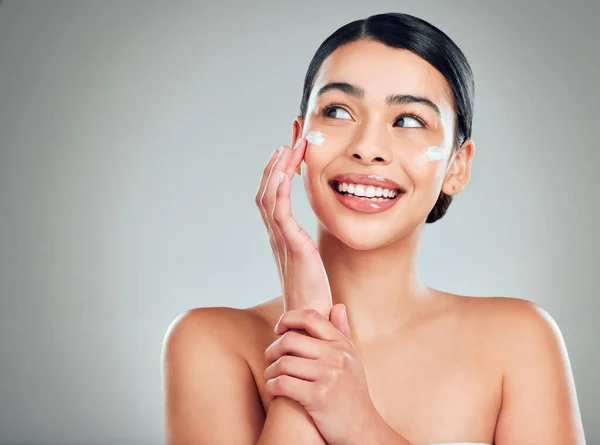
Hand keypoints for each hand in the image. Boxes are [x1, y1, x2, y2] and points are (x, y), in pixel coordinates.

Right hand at [255, 138, 331, 314]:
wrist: (308, 319)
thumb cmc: (312, 297)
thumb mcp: (310, 266)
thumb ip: (308, 252)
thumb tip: (313, 246)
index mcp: (281, 238)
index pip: (272, 199)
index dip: (275, 175)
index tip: (285, 155)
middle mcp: (276, 236)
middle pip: (266, 192)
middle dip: (276, 165)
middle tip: (286, 143)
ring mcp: (282, 241)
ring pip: (270, 197)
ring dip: (278, 170)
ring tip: (288, 148)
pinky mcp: (293, 246)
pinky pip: (281, 213)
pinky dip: (281, 190)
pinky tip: (288, 173)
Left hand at [263, 306, 379, 444]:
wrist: (363, 430)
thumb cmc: (352, 395)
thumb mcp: (352, 360)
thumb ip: (343, 333)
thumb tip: (338, 306)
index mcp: (342, 344)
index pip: (311, 317)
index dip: (288, 318)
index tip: (278, 330)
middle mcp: (337, 356)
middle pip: (290, 339)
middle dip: (272, 350)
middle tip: (270, 362)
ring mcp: (328, 375)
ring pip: (283, 363)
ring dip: (270, 373)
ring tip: (272, 381)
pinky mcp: (318, 397)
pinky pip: (282, 384)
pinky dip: (271, 388)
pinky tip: (274, 394)